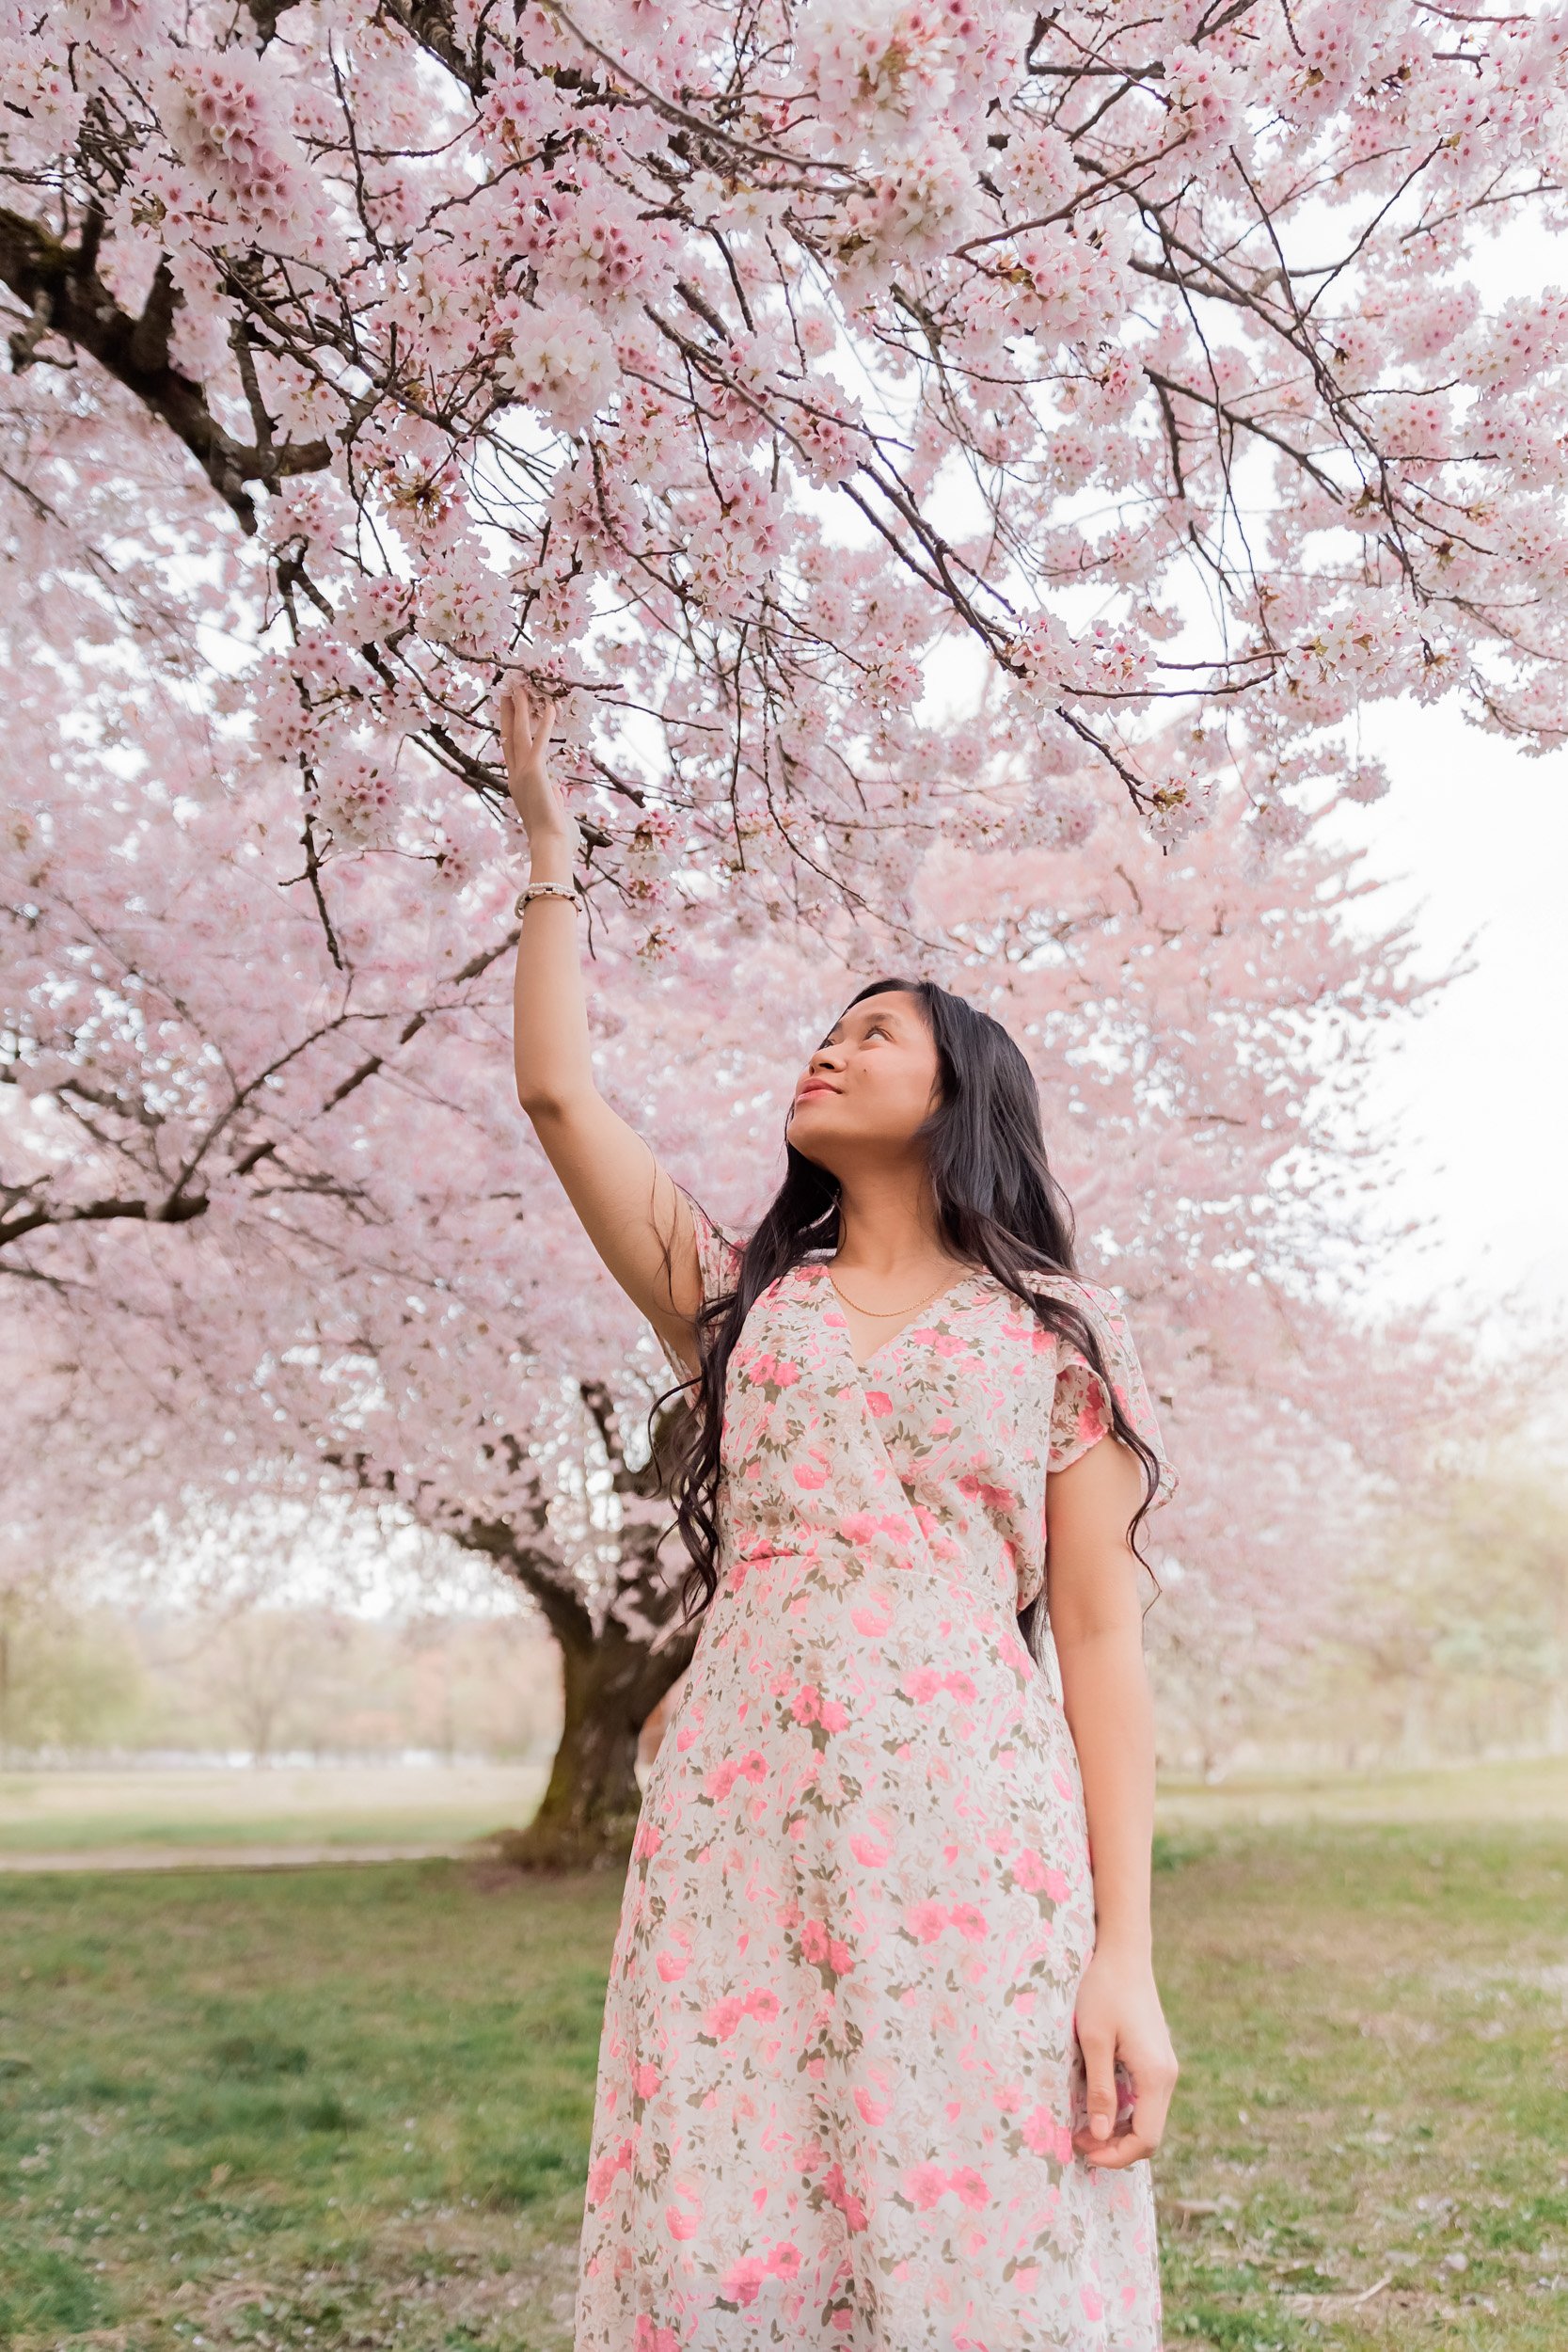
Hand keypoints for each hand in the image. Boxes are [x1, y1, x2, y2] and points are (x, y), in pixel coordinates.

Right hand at [496, 679, 566, 845]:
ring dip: (520, 709)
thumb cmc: (555, 837)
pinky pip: (540, 741)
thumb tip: (556, 791)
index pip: (510, 751)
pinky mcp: (535, 771)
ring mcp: (523, 772)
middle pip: (509, 736)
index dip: (509, 729)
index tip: (509, 712)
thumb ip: (553, 798)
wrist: (550, 846)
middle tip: (508, 690)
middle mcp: (515, 776)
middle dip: (509, 712)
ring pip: (519, 733)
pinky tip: (550, 705)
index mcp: (518, 785)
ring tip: (520, 687)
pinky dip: (545, 723)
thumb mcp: (553, 812)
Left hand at [1071, 1946, 1177, 2170]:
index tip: (1083, 2151)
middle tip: (1077, 2140)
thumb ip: (1099, 2090)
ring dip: (1119, 2130)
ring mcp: (1164, 2067)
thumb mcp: (1094, 2041)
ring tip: (1082, 2126)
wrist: (1123, 1953)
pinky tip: (1098, 2104)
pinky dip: (1125, 2111)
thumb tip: (1101, 2136)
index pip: (1146, 2138)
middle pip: (1150, 2133)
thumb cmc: (1104, 1992)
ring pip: (1148, 2117)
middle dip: (1115, 2146)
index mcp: (1155, 2075)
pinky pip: (1145, 2099)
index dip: (1116, 2155)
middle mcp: (1167, 2076)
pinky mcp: (1156, 2058)